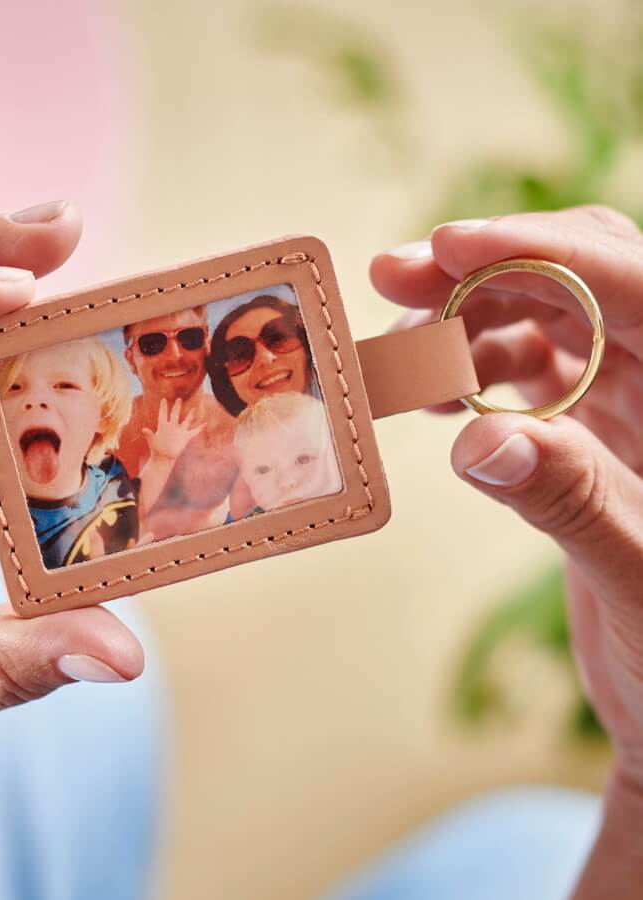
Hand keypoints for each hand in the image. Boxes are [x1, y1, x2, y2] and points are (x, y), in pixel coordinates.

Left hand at [141, 398, 204, 461]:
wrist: (164, 457)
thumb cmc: (156, 449)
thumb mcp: (152, 441)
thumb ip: (149, 435)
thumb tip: (143, 429)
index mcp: (163, 426)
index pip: (163, 415)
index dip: (163, 407)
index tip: (163, 399)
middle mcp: (172, 427)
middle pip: (175, 414)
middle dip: (177, 407)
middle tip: (179, 399)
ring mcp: (180, 431)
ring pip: (186, 421)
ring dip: (190, 415)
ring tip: (194, 408)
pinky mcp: (186, 437)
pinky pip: (194, 431)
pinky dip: (200, 428)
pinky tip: (205, 423)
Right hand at [372, 206, 642, 897]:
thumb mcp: (642, 580)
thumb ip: (573, 502)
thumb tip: (481, 441)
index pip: (626, 283)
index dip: (533, 251)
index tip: (443, 247)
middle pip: (576, 280)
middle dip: (481, 270)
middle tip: (392, 276)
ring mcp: (629, 400)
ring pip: (541, 320)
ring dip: (463, 325)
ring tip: (400, 359)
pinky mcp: (589, 430)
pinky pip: (524, 374)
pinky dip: (469, 374)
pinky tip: (432, 396)